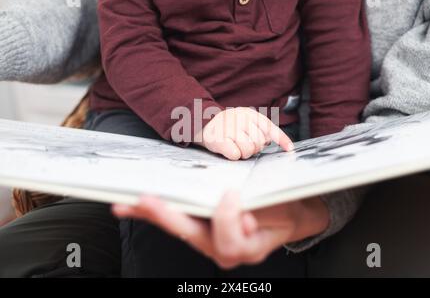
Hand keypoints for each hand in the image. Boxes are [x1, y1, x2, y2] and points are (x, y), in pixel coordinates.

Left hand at [113, 192, 328, 268]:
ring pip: (178, 229)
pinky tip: (137, 206)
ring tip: (126, 204)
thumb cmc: (284, 211)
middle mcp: (221, 250)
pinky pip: (179, 221)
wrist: (288, 217)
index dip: (227, 218)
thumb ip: (260, 215)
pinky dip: (159, 212)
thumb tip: (239, 216)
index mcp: (245, 248)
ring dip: (153, 215)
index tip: (232, 194)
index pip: (228, 240)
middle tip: (145, 201)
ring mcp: (209, 240)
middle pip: (190, 235)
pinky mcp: (202, 229)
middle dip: (166, 216)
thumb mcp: (280, 211)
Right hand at [195, 107, 293, 159]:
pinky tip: (228, 150)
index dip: (281, 139)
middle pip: (259, 143)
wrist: (201, 122)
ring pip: (248, 150)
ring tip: (236, 147)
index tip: (289, 149)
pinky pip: (235, 155)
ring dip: (243, 154)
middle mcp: (240, 118)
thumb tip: (270, 141)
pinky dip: (233, 156)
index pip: (269, 127)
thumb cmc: (227, 126)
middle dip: (254, 148)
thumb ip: (258, 129)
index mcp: (249, 114)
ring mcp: (229, 128)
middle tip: (244, 145)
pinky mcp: (218, 139)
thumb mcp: (244, 121)